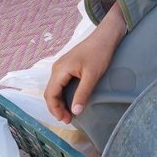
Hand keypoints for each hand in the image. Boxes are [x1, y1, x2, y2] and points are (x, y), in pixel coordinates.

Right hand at [44, 3, 126, 122]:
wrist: (106, 36)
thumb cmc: (99, 53)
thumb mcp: (92, 75)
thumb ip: (82, 93)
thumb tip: (75, 111)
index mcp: (59, 70)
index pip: (50, 94)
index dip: (55, 110)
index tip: (65, 120)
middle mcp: (57, 68)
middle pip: (50, 92)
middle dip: (56, 108)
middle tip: (68, 120)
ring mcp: (61, 66)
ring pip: (55, 88)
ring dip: (59, 102)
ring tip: (69, 113)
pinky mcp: (68, 66)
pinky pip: (60, 83)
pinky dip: (63, 94)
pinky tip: (71, 100)